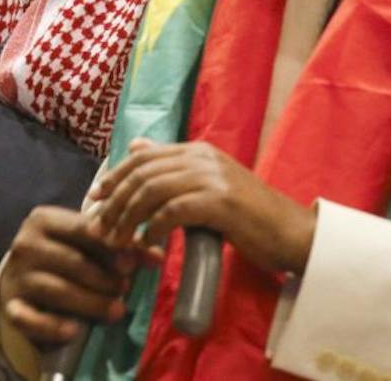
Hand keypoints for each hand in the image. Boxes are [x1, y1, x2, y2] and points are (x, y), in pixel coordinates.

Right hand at [0, 206, 138, 347]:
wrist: (24, 280)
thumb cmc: (64, 255)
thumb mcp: (87, 245)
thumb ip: (121, 246)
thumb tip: (157, 256)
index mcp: (43, 219)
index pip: (82, 230)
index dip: (110, 246)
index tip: (131, 264)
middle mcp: (25, 244)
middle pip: (72, 262)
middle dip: (103, 278)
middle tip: (125, 288)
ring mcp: (16, 276)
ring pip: (56, 290)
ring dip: (90, 303)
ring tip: (117, 311)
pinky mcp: (10, 306)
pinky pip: (29, 318)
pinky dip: (51, 326)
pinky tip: (74, 331)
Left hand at [88, 139, 316, 273]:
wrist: (293, 233)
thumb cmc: (250, 217)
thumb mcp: (209, 185)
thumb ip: (175, 168)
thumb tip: (137, 147)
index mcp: (198, 150)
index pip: (144, 156)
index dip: (116, 175)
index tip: (97, 197)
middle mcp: (203, 157)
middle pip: (143, 172)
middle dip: (116, 200)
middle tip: (102, 225)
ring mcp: (212, 177)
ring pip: (153, 190)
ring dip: (129, 216)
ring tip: (119, 239)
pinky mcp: (220, 202)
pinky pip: (173, 211)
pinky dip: (154, 227)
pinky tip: (147, 243)